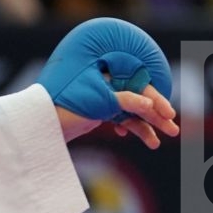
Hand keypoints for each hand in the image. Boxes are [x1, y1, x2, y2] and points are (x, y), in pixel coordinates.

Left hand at [41, 17, 180, 147]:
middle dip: (156, 115)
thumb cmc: (64, 104)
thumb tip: (150, 104)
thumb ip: (126, 101)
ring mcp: (103, 94)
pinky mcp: (99, 108)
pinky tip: (139, 140)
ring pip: (132, 110)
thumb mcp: (99, 102)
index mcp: (107, 69)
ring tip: (157, 144)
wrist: (38, 123)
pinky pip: (122, 118)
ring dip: (146, 126)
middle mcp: (107, 79)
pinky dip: (131, 129)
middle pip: (139, 96)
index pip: (139, 83)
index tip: (169, 115)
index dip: (156, 99)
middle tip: (173, 130)